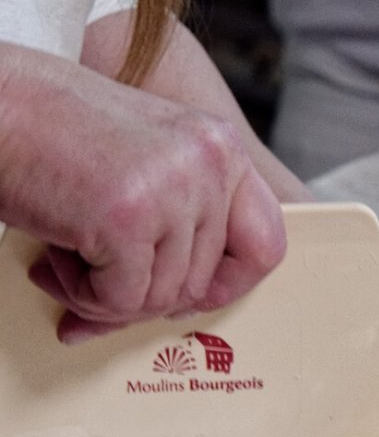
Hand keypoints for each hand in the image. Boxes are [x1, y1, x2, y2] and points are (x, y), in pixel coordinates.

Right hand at [0, 44, 285, 342]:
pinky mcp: (129, 218)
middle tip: (94, 278)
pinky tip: (53, 262)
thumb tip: (193, 303)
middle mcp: (209, 165)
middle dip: (145, 294)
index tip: (189, 295)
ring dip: (107, 294)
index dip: (230, 284)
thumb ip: (184, 218)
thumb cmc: (53, 133)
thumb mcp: (147, 161)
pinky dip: (84, 296)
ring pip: (163, 297)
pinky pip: (122, 300)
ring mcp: (172, 190)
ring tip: (64, 259)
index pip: (266, 244)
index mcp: (221, 147)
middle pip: (203, 281)